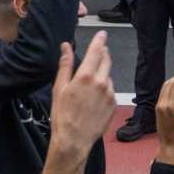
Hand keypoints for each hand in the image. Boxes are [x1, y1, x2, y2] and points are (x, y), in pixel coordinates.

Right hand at [44, 34, 117, 173]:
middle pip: (106, 60)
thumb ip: (65, 65)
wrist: (74, 140)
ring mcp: (110, 93)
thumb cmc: (62, 116)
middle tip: (97, 54)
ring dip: (102, 74)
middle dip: (102, 54)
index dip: (100, 40)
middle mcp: (101, 82)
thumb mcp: (59, 88)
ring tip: (88, 87)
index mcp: (85, 76)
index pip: (97, 50)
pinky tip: (93, 99)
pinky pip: (111, 90)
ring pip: (108, 76)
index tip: (102, 33)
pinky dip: (104, 89)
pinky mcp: (114, 104)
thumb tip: (66, 47)